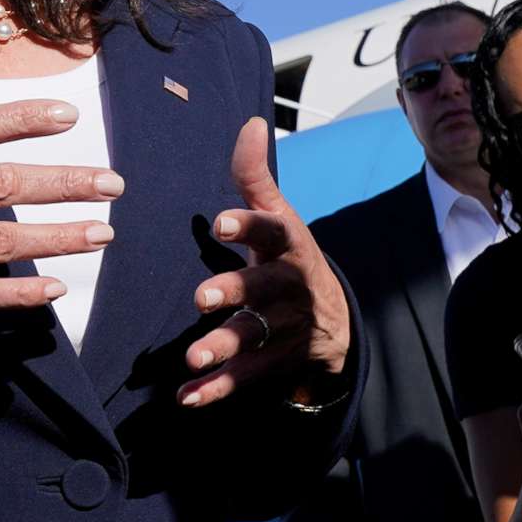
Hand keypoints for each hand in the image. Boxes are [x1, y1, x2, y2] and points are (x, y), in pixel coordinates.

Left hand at [178, 118, 352, 405]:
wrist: (336, 323)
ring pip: (255, 338)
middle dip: (236, 292)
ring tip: (193, 357)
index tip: (219, 221)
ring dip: (223, 347)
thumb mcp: (281, 218)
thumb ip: (256, 177)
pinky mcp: (275, 363)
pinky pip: (246, 379)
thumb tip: (250, 122)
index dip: (248, 227)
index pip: (273, 231)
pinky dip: (216, 390)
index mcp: (289, 247)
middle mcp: (290, 288)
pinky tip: (186, 398)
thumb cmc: (290, 260)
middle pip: (265, 290)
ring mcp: (285, 329)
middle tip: (202, 297)